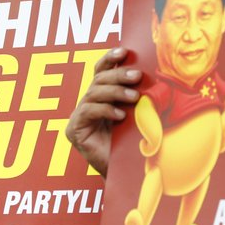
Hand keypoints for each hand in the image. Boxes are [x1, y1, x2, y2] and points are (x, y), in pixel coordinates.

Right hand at [65, 48, 141, 176]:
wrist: (125, 173)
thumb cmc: (133, 143)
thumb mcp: (137, 114)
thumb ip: (137, 96)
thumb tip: (150, 75)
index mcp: (101, 96)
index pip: (101, 71)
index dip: (110, 58)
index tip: (124, 50)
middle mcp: (87, 103)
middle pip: (98, 80)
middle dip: (118, 75)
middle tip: (137, 76)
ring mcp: (78, 116)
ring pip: (93, 93)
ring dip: (115, 92)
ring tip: (134, 97)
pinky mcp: (74, 130)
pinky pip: (87, 112)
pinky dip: (104, 110)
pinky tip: (120, 115)